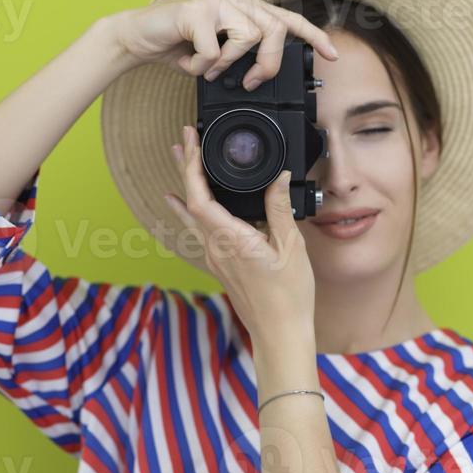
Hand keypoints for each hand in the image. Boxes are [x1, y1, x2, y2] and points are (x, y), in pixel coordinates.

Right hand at [108, 0, 338, 88]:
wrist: (139, 37)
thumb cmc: (179, 46)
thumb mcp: (219, 55)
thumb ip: (243, 58)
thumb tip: (263, 76)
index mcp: (245, 6)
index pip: (288, 19)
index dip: (313, 37)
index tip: (331, 56)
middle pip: (275, 30)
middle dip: (268, 64)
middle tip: (250, 83)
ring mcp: (216, 0)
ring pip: (248, 38)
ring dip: (228, 65)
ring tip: (209, 69)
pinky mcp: (196, 10)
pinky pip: (215, 51)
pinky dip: (203, 67)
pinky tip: (191, 63)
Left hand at [163, 123, 314, 338]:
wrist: (279, 332)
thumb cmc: (288, 296)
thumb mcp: (291, 247)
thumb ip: (280, 209)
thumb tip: (279, 177)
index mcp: (231, 240)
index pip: (198, 198)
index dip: (191, 168)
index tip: (193, 143)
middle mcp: (215, 249)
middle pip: (189, 202)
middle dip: (185, 167)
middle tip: (183, 139)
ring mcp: (214, 258)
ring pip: (191, 215)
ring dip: (185, 185)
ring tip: (180, 160)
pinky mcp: (220, 265)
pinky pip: (197, 231)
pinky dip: (190, 209)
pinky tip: (182, 204)